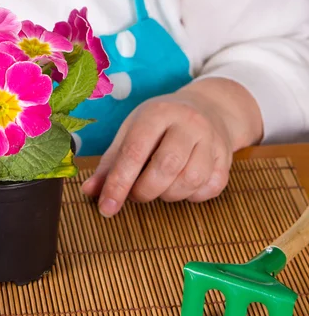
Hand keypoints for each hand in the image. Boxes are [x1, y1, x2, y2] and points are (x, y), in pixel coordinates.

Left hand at [81, 78, 262, 216]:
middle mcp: (188, 122)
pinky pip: (210, 188)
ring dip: (168, 195)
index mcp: (157, 113)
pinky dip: (192, 196)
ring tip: (158, 187)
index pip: (134, 152)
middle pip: (165, 167)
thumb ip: (110, 163)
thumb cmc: (159, 124)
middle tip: (135, 193)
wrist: (207, 107)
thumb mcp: (131, 132)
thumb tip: (89, 192)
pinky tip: (181, 185)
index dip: (118, 184)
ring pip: (190, 181)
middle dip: (144, 191)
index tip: (106, 208)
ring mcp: (212, 139)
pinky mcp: (227, 157)